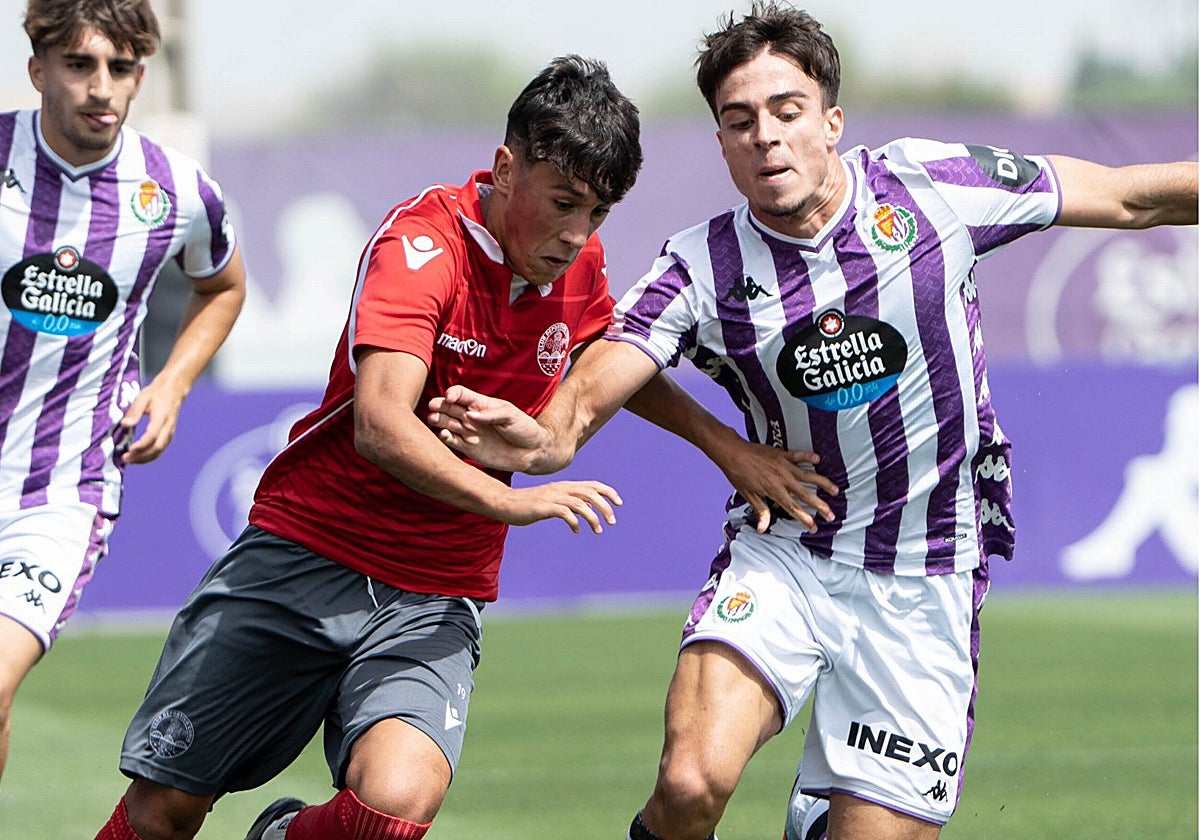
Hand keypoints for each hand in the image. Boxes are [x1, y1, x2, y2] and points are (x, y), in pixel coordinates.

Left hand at [118, 378, 185, 464]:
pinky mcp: (169, 435)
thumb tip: (125, 425)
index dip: (141, 445)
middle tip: (125, 459)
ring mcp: (170, 432)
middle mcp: (168, 427)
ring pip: (159, 451)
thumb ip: (134, 412)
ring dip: (145, 458)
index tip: (128, 450)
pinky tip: (138, 457)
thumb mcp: (142, 398)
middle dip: (141, 456)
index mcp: (162, 417)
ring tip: (130, 460)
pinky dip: (149, 456)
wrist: (173, 391)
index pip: (152, 436)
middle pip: (157, 448)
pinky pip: (160, 449)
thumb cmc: (156, 393)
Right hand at [428, 385, 548, 470]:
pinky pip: (452, 441)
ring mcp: (468, 432)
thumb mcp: (511, 416)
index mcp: (481, 404)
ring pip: (446, 423)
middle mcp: (471, 417)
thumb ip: (491, 415)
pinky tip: (443, 435)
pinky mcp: (468, 448)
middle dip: (440, 405)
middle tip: (432, 407)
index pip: (461, 394)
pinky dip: (445, 438)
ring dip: (438, 420)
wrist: (532, 452)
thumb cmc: (524, 428)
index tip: (450, 397)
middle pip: (449, 407)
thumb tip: (470, 415)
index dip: (453, 393)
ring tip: (432, 419)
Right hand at [499, 480, 622, 533]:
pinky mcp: (544, 507)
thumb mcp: (551, 501)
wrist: (504, 503)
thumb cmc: (528, 504)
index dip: (608, 492)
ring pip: (581, 503)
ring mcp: (552, 497)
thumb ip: (568, 502)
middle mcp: (561, 489)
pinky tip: (576, 531)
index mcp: (564, 486)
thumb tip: (586, 509)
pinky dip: (575, 522)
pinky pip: (565, 513)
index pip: (592, 485)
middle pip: (590, 493)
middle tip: (612, 522)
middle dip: (605, 507)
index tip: (619, 503)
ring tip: (598, 530)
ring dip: (593, 517)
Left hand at [711, 437, 838, 533]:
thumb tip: (763, 529)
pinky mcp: (782, 454)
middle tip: (832, 515)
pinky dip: (808, 456)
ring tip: (836, 490)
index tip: (814, 527)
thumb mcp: (748, 495)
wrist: (733, 453)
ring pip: (809, 475)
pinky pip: (799, 456)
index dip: (805, 519)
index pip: (793, 508)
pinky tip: (818, 458)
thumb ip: (761, 511)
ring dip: (823, 483)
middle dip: (820, 506)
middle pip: (806, 495)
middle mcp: (782, 479)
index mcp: (774, 491)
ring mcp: (784, 466)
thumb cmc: (739, 475)